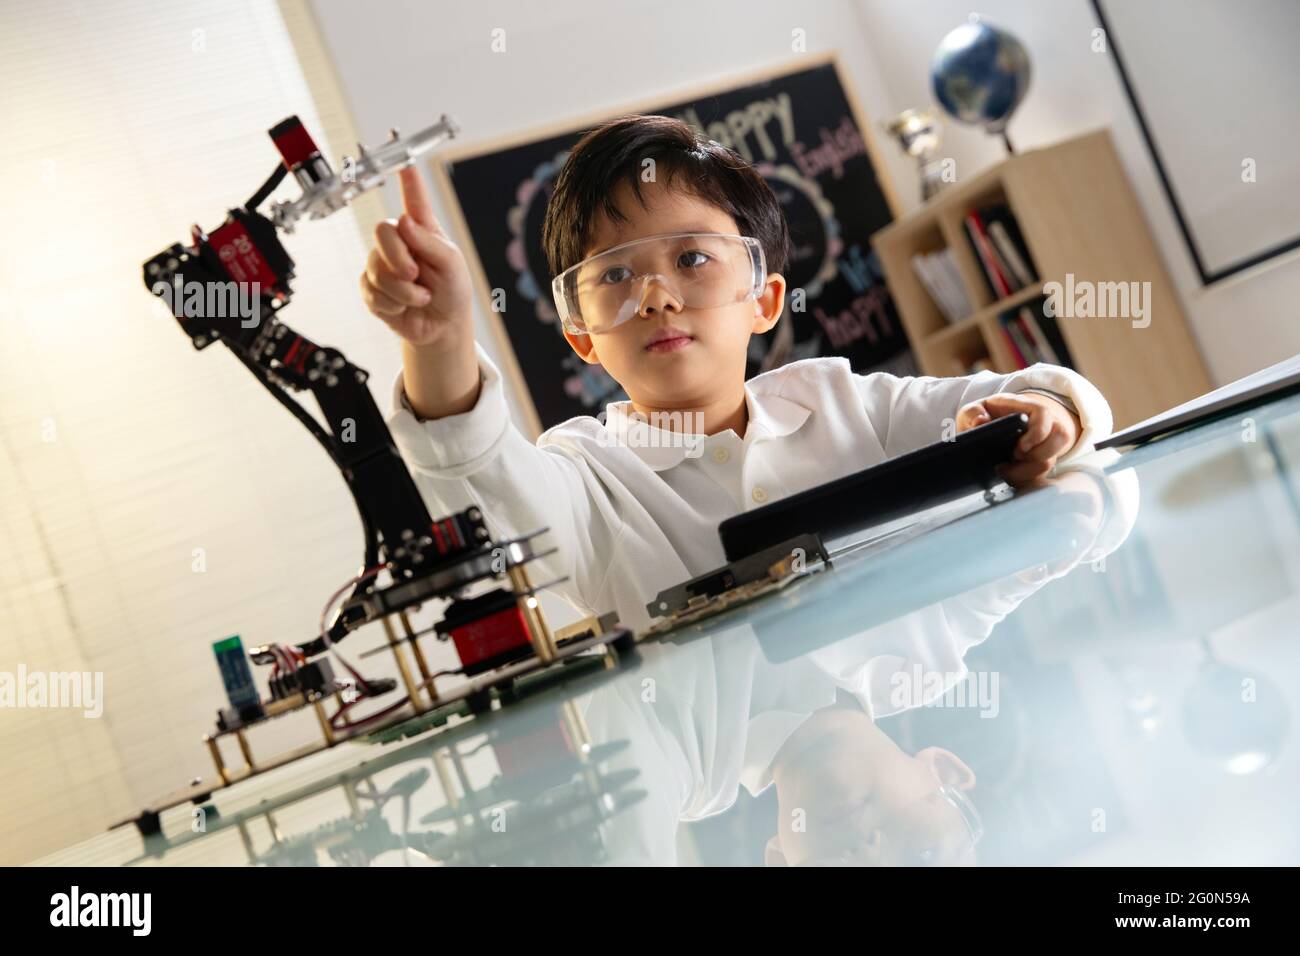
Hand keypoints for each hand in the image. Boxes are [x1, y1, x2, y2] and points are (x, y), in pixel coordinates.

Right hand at [360, 166, 473, 348]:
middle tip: (415, 274)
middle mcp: (399, 242)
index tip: (405, 162)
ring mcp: (382, 264)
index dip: (408, 181)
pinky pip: (372, 291)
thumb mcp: (452, 265)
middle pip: (382, 231)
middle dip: (398, 257)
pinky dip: (393, 304)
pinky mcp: (372, 288)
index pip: (413, 200)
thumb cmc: (452, 290)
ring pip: (377, 268)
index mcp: (422, 230)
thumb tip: (404, 221)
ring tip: (420, 296)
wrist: (442, 326)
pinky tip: (404, 306)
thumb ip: (430, 243)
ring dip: (403, 290)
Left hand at [955, 392, 1080, 486]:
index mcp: (1025, 407)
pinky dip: (1024, 478)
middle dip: (1035, 455)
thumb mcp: (973, 410)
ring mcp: (1046, 442)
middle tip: (1012, 457)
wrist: (992, 428)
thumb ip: (972, 413)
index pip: (1044, 415)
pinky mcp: (1042, 460)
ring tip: (1006, 469)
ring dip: (1028, 470)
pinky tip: (1009, 475)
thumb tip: (980, 422)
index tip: (1019, 448)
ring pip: (1051, 459)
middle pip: (1058, 438)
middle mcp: (1043, 423)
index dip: (1037, 433)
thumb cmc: (985, 416)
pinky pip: (1041, 474)